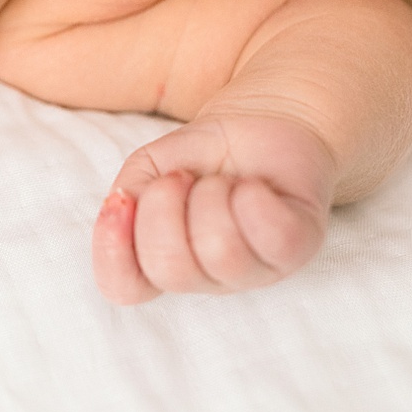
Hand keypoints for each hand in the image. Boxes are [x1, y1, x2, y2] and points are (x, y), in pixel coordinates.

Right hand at [93, 114, 336, 303]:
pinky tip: (251, 187)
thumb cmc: (202, 157)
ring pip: (221, 253)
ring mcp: (257, 267)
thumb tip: (120, 208)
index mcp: (166, 262)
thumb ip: (127, 196)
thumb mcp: (148, 168)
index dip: (113, 250)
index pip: (123, 287)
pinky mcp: (297, 245)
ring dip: (212, 196)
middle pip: (171, 268)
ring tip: (222, 181)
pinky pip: (272, 238)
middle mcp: (210, 276)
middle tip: (181, 178)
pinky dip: (253, 200)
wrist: (262, 123)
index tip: (122, 201)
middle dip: (166, 206)